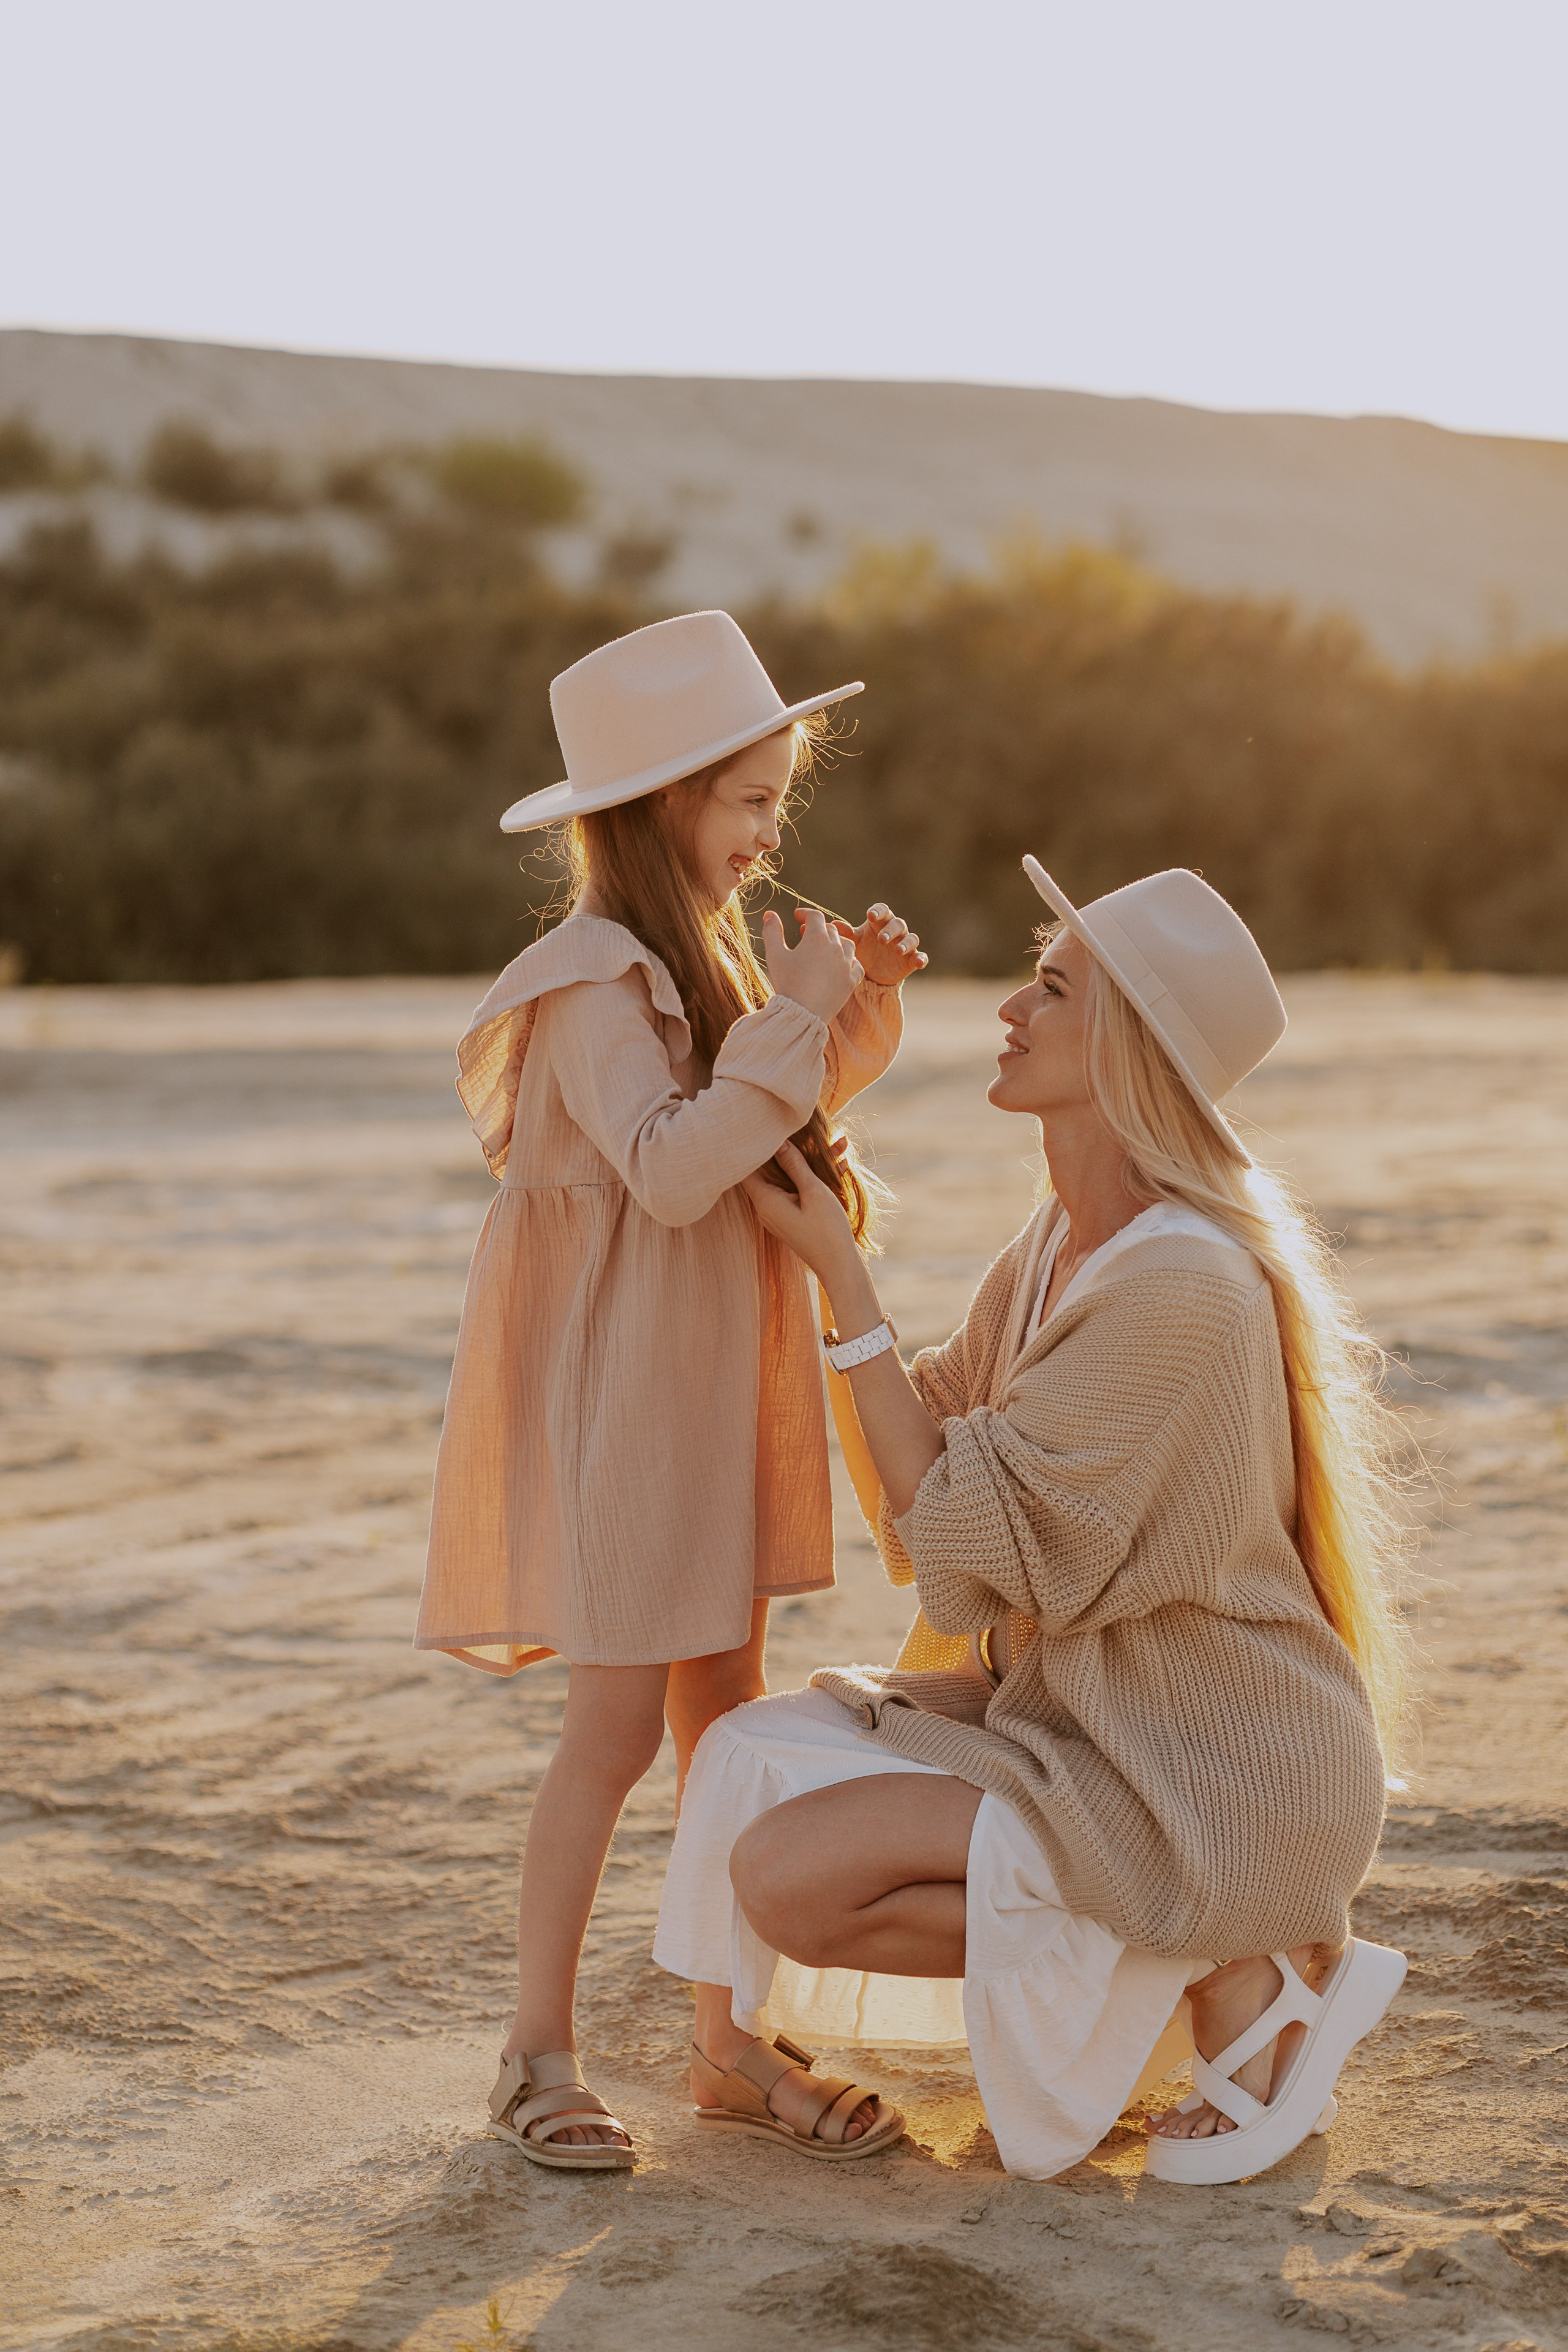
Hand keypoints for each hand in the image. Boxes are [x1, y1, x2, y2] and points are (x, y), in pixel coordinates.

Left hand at [743, 1138, 863, 1285]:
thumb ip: (794, 1164)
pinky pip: (798, 1190)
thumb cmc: (827, 1231)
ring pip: (789, 1178)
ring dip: (810, 1161)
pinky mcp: (792, 1217)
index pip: (746, 1166)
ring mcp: (779, 1213)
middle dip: (789, 1148)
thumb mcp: (813, 1191)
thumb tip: (778, 1140)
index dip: (755, 1145)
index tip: (766, 1125)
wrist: (840, 1266)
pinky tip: (841, 1163)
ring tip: (838, 1143)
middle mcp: (766, 1207)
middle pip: (769, 1169)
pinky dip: (814, 1177)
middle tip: (805, 1129)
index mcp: (765, 1200)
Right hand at [762, 906, 861, 1020]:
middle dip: (818, 929)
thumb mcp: (775, 955)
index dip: (805, 913)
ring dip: (835, 942)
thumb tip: (769, 914)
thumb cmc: (787, 983)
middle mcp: (836, 947)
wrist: (802, 1014)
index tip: (797, 916)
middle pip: (830, 929)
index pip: (814, 916)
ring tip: (824, 948)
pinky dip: (849, 961)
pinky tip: (839, 965)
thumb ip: (772, 932)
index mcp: (817, 938)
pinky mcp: (852, 980)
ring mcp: (846, 964)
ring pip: (847, 944)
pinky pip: (856, 965)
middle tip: (805, 934)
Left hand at [848, 903, 926, 987]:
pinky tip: (919, 962)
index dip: (878, 911)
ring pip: (911, 939)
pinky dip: (921, 958)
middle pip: (898, 924)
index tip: (871, 916)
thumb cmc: (864, 951)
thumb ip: (847, 934)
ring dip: (906, 943)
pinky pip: (920, 956)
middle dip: (891, 930)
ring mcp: (905, 945)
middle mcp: (895, 931)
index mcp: (880, 923)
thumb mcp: (854, 942)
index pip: (882, 911)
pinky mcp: (911, 960)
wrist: (872, 975)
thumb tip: (834, 925)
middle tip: (881, 939)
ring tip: (897, 950)